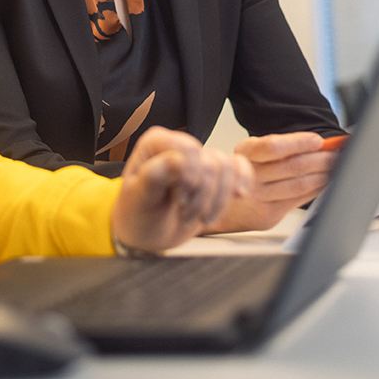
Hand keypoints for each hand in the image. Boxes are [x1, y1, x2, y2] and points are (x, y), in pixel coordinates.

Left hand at [111, 126, 252, 252]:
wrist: (146, 234)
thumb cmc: (136, 215)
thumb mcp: (139, 198)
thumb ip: (154, 176)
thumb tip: (177, 161)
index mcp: (155, 143)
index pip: (187, 149)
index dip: (191, 176)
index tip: (180, 199)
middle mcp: (178, 146)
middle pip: (210, 162)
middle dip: (202, 195)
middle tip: (185, 214)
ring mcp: (198, 160)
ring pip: (227, 167)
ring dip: (218, 199)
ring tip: (200, 218)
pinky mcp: (214, 175)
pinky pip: (239, 167)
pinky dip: (241, 183)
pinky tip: (238, 196)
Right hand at [205, 132, 339, 232]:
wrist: (222, 205)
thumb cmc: (242, 174)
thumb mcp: (250, 153)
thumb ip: (276, 148)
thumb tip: (315, 144)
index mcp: (244, 154)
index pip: (273, 147)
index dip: (298, 143)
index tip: (318, 141)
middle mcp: (249, 177)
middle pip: (291, 167)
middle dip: (319, 159)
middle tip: (335, 154)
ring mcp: (258, 198)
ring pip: (298, 185)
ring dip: (321, 175)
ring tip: (334, 167)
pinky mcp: (268, 214)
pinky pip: (298, 200)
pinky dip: (314, 190)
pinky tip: (323, 183)